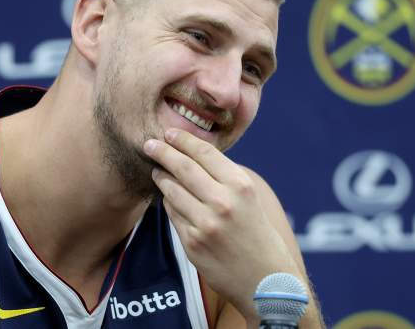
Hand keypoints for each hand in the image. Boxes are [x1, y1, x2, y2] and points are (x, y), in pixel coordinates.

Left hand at [143, 128, 300, 319]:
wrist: (265, 280)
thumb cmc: (257, 235)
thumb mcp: (250, 199)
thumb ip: (224, 178)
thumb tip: (192, 155)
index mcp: (240, 186)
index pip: (204, 153)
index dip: (183, 140)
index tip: (169, 133)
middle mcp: (223, 202)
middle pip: (183, 168)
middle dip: (162, 152)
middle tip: (149, 144)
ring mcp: (205, 224)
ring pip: (172, 191)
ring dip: (161, 178)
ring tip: (157, 171)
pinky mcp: (192, 242)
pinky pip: (172, 214)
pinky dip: (168, 203)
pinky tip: (168, 198)